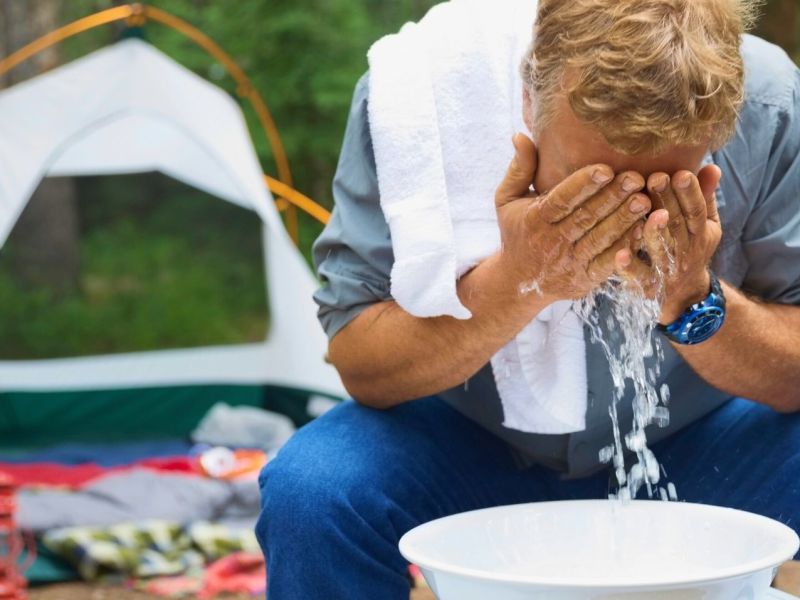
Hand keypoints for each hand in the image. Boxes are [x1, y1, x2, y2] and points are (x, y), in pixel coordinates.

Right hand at [494, 134, 649, 302]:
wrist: (518, 283)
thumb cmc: (517, 232)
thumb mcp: (507, 201)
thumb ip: (519, 169)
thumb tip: (520, 135)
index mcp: (534, 220)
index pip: (561, 200)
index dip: (583, 185)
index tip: (606, 169)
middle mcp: (551, 243)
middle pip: (585, 218)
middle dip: (612, 198)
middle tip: (637, 178)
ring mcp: (570, 263)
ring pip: (600, 239)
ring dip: (624, 221)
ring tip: (646, 200)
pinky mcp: (584, 279)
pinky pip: (608, 263)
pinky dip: (627, 248)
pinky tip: (645, 230)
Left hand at [618, 166, 722, 322]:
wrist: (683, 295)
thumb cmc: (689, 247)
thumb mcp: (704, 225)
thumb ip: (704, 197)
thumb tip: (712, 166)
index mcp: (700, 233)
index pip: (697, 211)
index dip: (690, 193)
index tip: (680, 173)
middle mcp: (685, 252)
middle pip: (677, 225)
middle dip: (667, 201)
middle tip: (655, 178)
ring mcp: (667, 269)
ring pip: (661, 250)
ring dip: (654, 232)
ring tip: (647, 213)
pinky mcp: (648, 286)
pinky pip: (638, 276)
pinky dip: (630, 266)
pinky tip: (620, 254)